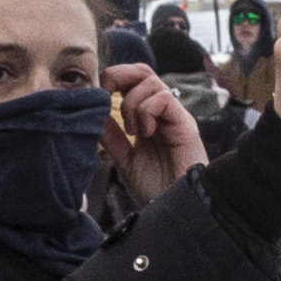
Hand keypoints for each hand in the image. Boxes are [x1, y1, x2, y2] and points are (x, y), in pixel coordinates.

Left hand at [97, 59, 203, 201]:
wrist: (175, 210)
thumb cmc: (155, 188)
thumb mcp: (124, 160)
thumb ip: (112, 137)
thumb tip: (95, 114)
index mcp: (148, 118)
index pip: (132, 81)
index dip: (113, 79)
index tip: (99, 96)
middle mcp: (163, 112)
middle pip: (143, 71)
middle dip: (119, 75)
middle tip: (107, 93)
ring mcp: (175, 116)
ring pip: (151, 82)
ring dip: (132, 103)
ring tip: (134, 131)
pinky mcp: (185, 124)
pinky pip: (164, 98)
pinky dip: (147, 111)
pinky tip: (147, 133)